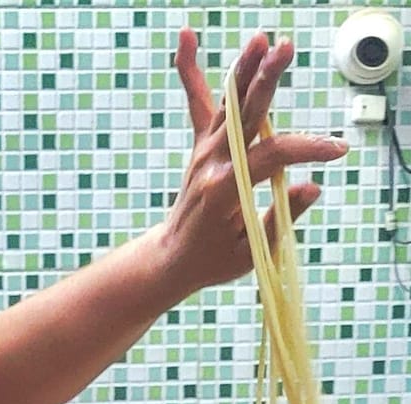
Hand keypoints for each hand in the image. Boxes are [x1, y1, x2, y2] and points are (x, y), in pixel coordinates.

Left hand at [162, 29, 348, 291]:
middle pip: (244, 116)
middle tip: (283, 48)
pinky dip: (190, 72)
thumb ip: (281, 220)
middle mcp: (210, 165)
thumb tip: (313, 186)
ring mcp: (203, 153)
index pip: (272, 157)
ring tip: (261, 39)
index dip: (308, 150)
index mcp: (224, 192)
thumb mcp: (250, 253)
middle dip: (266, 81)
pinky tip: (185, 37)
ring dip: (245, 69)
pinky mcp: (200, 148)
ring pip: (227, 103)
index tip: (338, 152)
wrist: (171, 259)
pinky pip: (198, 105)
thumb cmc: (213, 260)